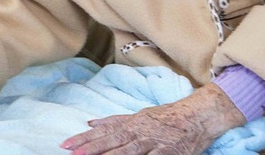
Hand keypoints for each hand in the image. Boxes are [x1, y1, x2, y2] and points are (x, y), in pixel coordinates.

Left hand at [60, 83, 245, 154]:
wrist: (198, 114)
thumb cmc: (167, 116)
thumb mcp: (139, 115)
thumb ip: (115, 121)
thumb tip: (91, 122)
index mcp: (132, 123)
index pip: (104, 132)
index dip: (84, 139)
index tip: (66, 145)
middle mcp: (140, 131)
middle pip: (112, 141)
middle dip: (91, 148)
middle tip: (72, 153)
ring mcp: (155, 142)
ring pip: (128, 151)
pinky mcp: (169, 152)